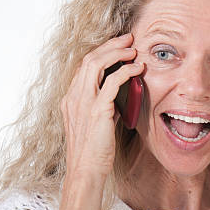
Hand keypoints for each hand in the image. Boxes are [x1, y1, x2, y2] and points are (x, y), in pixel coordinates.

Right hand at [60, 33, 143, 178]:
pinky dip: (126, 70)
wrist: (86, 171)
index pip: (84, 67)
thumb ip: (105, 109)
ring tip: (134, 48)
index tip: (118, 46)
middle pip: (90, 59)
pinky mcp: (97, 110)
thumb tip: (120, 100)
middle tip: (128, 38)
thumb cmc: (94, 152)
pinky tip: (138, 68)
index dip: (101, 52)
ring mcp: (83, 102)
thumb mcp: (98, 125)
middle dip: (110, 45)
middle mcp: (74, 97)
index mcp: (71, 99)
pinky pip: (112, 82)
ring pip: (96, 64)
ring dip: (117, 52)